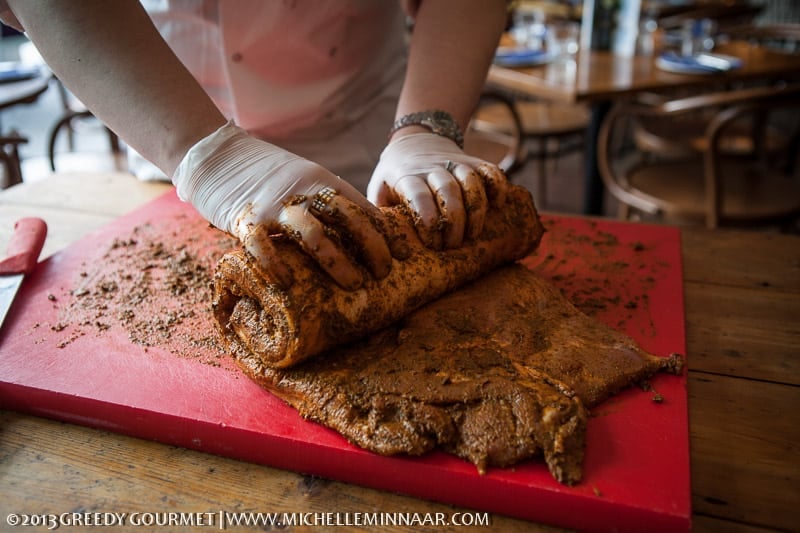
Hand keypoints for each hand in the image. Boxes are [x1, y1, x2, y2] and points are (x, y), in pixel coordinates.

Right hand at [173, 121, 391, 290]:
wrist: (217, 155)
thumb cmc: (266, 176)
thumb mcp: (304, 180)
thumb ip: (326, 203)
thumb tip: (359, 234)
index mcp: (321, 181)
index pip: (361, 206)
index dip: (386, 231)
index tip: (404, 254)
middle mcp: (303, 191)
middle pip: (347, 218)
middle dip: (371, 247)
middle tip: (384, 273)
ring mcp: (274, 205)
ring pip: (313, 234)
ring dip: (337, 261)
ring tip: (353, 285)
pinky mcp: (244, 218)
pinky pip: (262, 245)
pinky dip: (276, 265)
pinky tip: (287, 284)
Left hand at [367, 132, 507, 249]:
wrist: (415, 141)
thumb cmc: (395, 178)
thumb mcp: (379, 191)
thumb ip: (379, 214)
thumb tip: (380, 245)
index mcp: (405, 176)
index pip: (418, 194)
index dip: (427, 217)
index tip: (432, 241)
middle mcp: (431, 167)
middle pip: (448, 190)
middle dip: (454, 220)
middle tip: (453, 245)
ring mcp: (455, 162)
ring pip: (471, 180)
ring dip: (476, 209)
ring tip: (474, 234)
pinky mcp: (473, 161)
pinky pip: (491, 170)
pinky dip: (499, 186)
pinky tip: (499, 205)